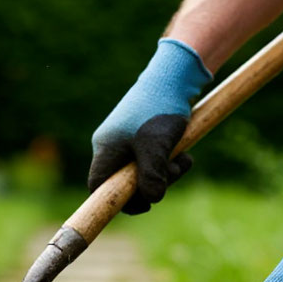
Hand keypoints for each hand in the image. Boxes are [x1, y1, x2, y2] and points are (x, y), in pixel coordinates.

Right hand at [88, 38, 211, 214]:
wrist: (175, 77)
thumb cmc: (160, 108)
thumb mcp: (157, 145)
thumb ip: (152, 175)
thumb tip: (151, 199)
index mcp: (106, 148)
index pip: (98, 186)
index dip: (115, 201)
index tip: (141, 205)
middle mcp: (113, 146)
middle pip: (125, 184)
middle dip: (151, 186)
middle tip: (171, 175)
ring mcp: (129, 142)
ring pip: (144, 174)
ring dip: (165, 174)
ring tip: (182, 159)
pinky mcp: (145, 138)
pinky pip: (154, 162)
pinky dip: (170, 163)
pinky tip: (184, 154)